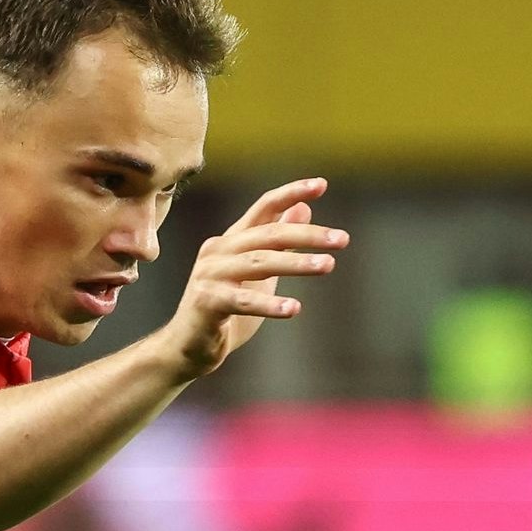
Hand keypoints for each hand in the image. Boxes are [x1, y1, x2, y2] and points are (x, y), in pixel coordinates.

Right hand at [174, 178, 343, 379]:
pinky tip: (294, 308)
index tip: (322, 184)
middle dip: (308, 235)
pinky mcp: (207, 302)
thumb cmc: (226, 308)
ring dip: (296, 263)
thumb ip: (277, 242)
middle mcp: (219, 251)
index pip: (264, 208)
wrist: (189, 346)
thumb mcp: (258, 272)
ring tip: (328, 265)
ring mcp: (210, 275)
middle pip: (268, 234)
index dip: (291, 193)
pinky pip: (243, 301)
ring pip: (259, 263)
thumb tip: (303, 208)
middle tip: (342, 239)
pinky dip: (269, 304)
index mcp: (232, 240)